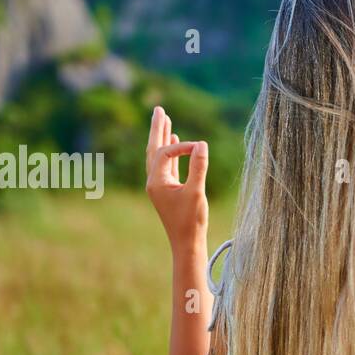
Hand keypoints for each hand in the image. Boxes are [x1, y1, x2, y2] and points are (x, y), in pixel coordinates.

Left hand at [145, 105, 208, 251]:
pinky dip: (172, 153)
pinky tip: (176, 142)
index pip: (167, 153)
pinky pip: (167, 166)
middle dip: (157, 129)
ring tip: (165, 120)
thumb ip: (198, 167)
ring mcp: (160, 186)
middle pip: (154, 148)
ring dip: (163, 138)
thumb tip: (201, 144)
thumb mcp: (196, 193)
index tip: (200, 150)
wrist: (187, 244)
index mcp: (155, 181)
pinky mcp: (169, 191)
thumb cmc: (190, 221)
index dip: (183, 147)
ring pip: (159, 156)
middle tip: (159, 109)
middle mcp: (154, 181)